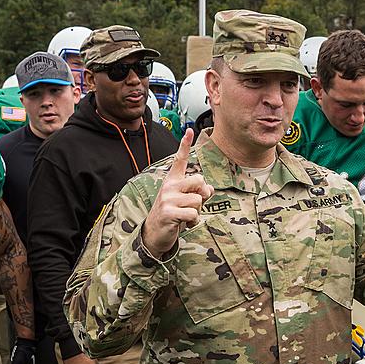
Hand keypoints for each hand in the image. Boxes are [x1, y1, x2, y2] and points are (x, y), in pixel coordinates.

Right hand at [142, 128, 213, 255]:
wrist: (155, 233)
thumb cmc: (172, 214)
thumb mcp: (185, 200)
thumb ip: (198, 192)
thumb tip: (210, 189)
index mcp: (172, 180)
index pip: (180, 159)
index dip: (185, 145)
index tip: (189, 130)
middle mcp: (169, 186)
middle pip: (199, 180)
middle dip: (202, 194)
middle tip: (193, 204)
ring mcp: (167, 198)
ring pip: (198, 199)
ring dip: (196, 211)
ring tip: (185, 216)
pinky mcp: (168, 212)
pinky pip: (194, 213)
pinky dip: (193, 221)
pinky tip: (184, 223)